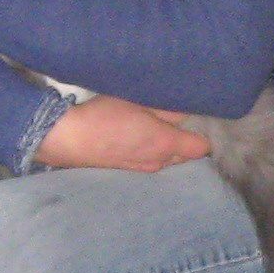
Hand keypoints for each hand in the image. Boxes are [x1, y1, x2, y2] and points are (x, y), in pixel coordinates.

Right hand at [33, 95, 211, 172]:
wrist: (68, 138)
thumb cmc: (104, 116)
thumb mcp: (138, 102)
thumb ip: (166, 107)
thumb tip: (186, 108)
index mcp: (166, 144)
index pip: (202, 148)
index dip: (204, 134)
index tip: (200, 120)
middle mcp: (159, 162)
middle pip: (186, 155)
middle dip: (185, 139)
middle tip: (177, 119)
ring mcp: (143, 169)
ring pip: (167, 159)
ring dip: (167, 146)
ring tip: (156, 126)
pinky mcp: (128, 170)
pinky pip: (151, 162)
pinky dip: (151, 151)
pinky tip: (138, 137)